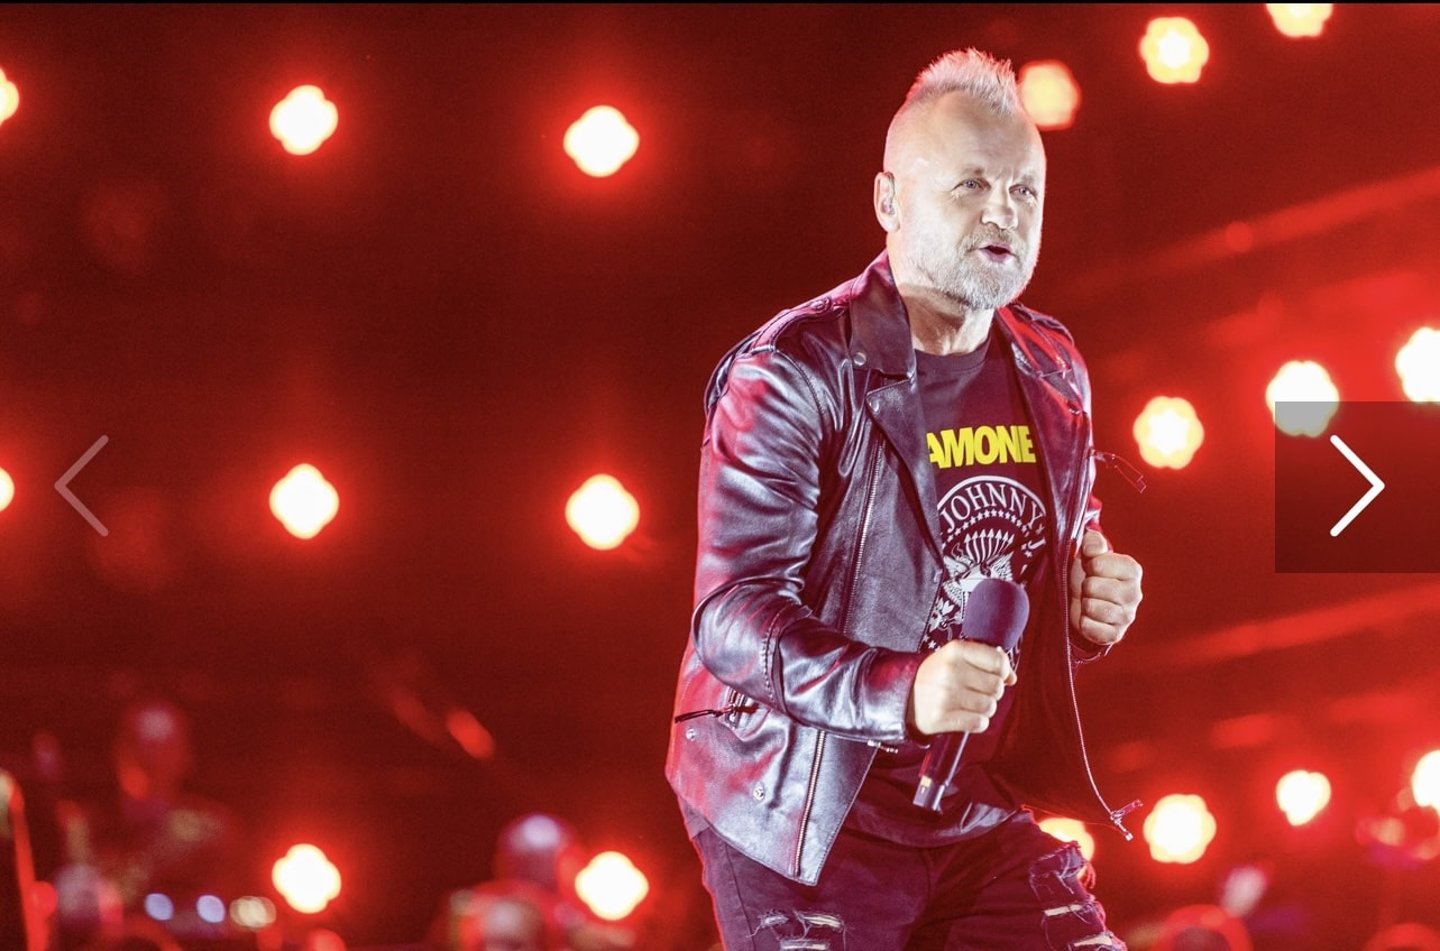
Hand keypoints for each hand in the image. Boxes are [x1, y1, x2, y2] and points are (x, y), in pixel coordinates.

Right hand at [907, 640, 1016, 735]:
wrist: (905, 695)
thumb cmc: (938, 675)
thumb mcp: (957, 658)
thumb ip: (987, 661)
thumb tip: (1012, 678)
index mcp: (955, 650)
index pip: (998, 662)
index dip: (1002, 671)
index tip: (994, 674)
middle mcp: (950, 671)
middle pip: (997, 687)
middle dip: (992, 692)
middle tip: (976, 691)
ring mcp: (945, 695)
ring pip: (990, 707)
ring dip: (984, 708)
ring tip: (969, 703)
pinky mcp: (941, 717)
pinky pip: (979, 723)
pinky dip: (977, 722)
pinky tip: (965, 715)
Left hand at [1068, 530, 1141, 646]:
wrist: (1085, 603)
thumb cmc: (1089, 575)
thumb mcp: (1090, 554)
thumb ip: (1093, 543)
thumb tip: (1092, 542)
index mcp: (1132, 570)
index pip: (1099, 564)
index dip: (1089, 565)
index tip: (1093, 568)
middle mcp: (1135, 594)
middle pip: (1092, 586)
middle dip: (1085, 586)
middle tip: (1090, 587)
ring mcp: (1127, 617)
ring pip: (1091, 607)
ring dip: (1084, 604)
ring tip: (1090, 601)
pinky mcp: (1115, 635)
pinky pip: (1089, 627)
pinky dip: (1083, 622)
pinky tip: (1089, 618)